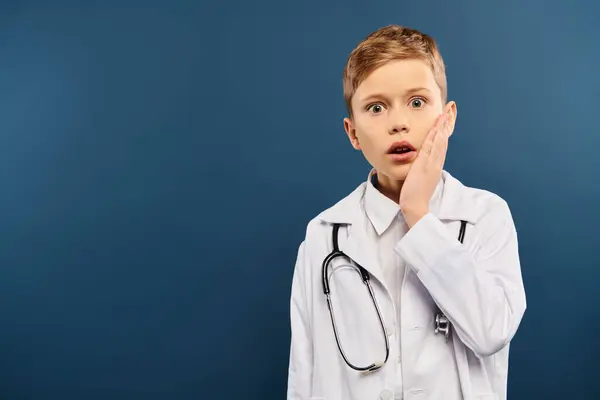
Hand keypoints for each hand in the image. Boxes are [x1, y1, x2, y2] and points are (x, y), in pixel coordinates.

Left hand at [400, 111, 451, 226]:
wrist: (415, 207)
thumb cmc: (415, 197)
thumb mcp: (420, 181)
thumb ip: (421, 172)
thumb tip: (419, 167)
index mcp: (435, 166)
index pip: (441, 145)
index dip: (444, 131)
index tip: (446, 119)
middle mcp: (436, 163)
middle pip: (443, 139)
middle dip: (447, 123)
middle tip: (450, 109)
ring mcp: (431, 164)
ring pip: (439, 141)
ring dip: (443, 125)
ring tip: (446, 112)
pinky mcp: (425, 165)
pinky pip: (431, 147)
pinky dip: (435, 136)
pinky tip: (437, 126)